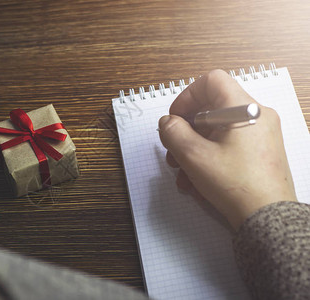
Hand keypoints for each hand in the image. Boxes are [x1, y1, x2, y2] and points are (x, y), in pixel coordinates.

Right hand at [158, 69, 296, 229]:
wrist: (268, 218)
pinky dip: (209, 156)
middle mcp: (256, 117)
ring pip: (217, 130)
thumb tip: (168, 122)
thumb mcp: (194, 156)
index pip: (211, 81)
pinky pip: (228, 145)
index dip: (187, 97)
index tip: (175, 118)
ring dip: (194, 147)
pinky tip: (196, 179)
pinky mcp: (260, 152)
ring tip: (182, 171)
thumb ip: (173, 132)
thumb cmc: (237, 185)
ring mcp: (261, 135)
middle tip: (174, 150)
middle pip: (212, 109)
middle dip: (186, 130)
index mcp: (243, 109)